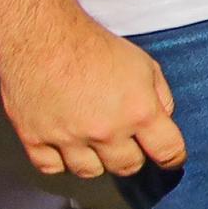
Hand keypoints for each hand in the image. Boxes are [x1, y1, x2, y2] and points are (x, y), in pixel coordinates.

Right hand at [0, 13, 181, 179]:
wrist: (42, 36)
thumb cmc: (93, 46)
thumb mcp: (144, 64)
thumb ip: (160, 97)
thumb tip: (163, 121)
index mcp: (138, 111)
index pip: (168, 151)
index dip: (172, 157)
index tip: (170, 159)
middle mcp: (105, 131)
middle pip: (127, 167)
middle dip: (131, 156)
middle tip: (125, 142)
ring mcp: (68, 138)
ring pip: (90, 171)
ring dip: (96, 160)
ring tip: (92, 140)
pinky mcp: (35, 139)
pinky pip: (52, 167)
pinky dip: (59, 160)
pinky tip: (64, 144)